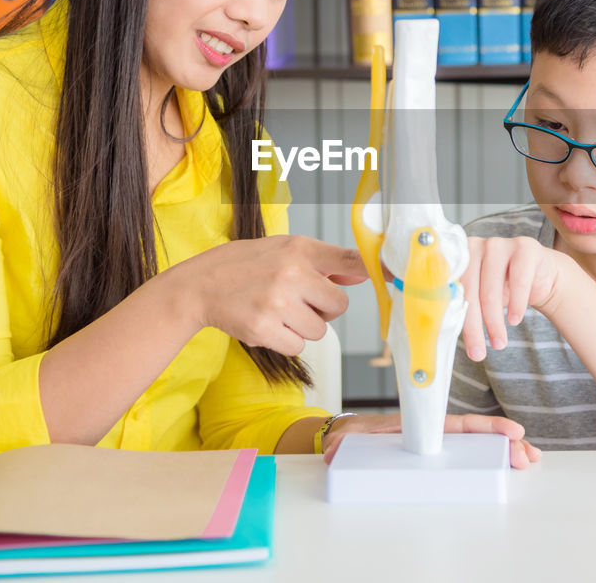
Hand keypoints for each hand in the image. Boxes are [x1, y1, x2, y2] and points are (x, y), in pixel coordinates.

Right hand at [168, 235, 367, 355]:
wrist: (201, 285)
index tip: (394, 275)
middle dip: (323, 309)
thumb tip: (361, 276)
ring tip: (277, 310)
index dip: (376, 270)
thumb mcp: (284, 250)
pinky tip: (267, 323)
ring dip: (303, 326)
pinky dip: (286, 340)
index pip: (350, 260)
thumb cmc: (247, 265)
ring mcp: (277, 303)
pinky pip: (298, 346)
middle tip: (297, 299)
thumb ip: (324, 263)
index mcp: (300, 249)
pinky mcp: (264, 329)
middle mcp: (291, 273)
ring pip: (319, 330)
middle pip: (338, 306)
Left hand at [320, 412, 541, 468]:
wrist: (344, 440)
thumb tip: (335, 451)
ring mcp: (435, 447)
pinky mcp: (433, 460)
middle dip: (504, 443)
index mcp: (419, 425)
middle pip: (475, 437)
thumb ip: (342, 444)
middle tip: (528, 455)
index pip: (457, 425)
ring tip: (526, 460)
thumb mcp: (348, 439)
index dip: (485, 428)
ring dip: (502, 453)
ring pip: (475, 448)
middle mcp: (432, 435)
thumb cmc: (351, 437)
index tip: (511, 432)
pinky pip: (466, 460)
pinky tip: (507, 468)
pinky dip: (488, 463)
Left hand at [460, 235, 566, 361]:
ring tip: (499, 343)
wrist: (539, 275)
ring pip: (491, 288)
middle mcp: (475, 246)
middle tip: (478, 353)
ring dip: (494, 320)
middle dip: (474, 325)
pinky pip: (518, 279)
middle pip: (469, 289)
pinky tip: (514, 320)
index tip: (450, 338)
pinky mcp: (524, 247)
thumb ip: (462, 306)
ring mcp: (499, 244)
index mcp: (457, 257)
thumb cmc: (502, 288)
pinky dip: (516, 303)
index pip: (450, 287)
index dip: (450, 313)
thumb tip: (444, 335)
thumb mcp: (479, 296)